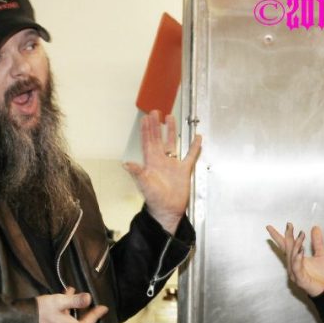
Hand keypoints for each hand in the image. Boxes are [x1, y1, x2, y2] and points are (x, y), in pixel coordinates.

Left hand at [124, 110, 201, 233]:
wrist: (167, 210)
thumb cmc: (154, 199)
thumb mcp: (144, 184)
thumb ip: (137, 172)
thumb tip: (126, 164)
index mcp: (151, 162)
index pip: (148, 142)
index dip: (146, 130)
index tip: (146, 118)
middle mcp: (161, 161)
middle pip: (158, 138)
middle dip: (157, 125)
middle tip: (155, 112)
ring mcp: (172, 165)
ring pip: (172, 143)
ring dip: (171, 131)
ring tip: (170, 118)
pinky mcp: (184, 171)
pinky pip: (190, 156)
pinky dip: (194, 147)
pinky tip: (197, 138)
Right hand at [266, 223, 323, 296]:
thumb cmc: (323, 274)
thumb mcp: (322, 253)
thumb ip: (317, 241)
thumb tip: (315, 227)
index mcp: (296, 259)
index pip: (285, 246)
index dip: (278, 236)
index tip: (271, 227)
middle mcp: (292, 265)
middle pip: (287, 249)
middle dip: (288, 236)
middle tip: (290, 225)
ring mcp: (295, 272)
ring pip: (292, 256)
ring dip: (296, 245)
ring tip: (301, 235)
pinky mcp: (300, 279)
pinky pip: (296, 267)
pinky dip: (297, 259)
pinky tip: (300, 251)